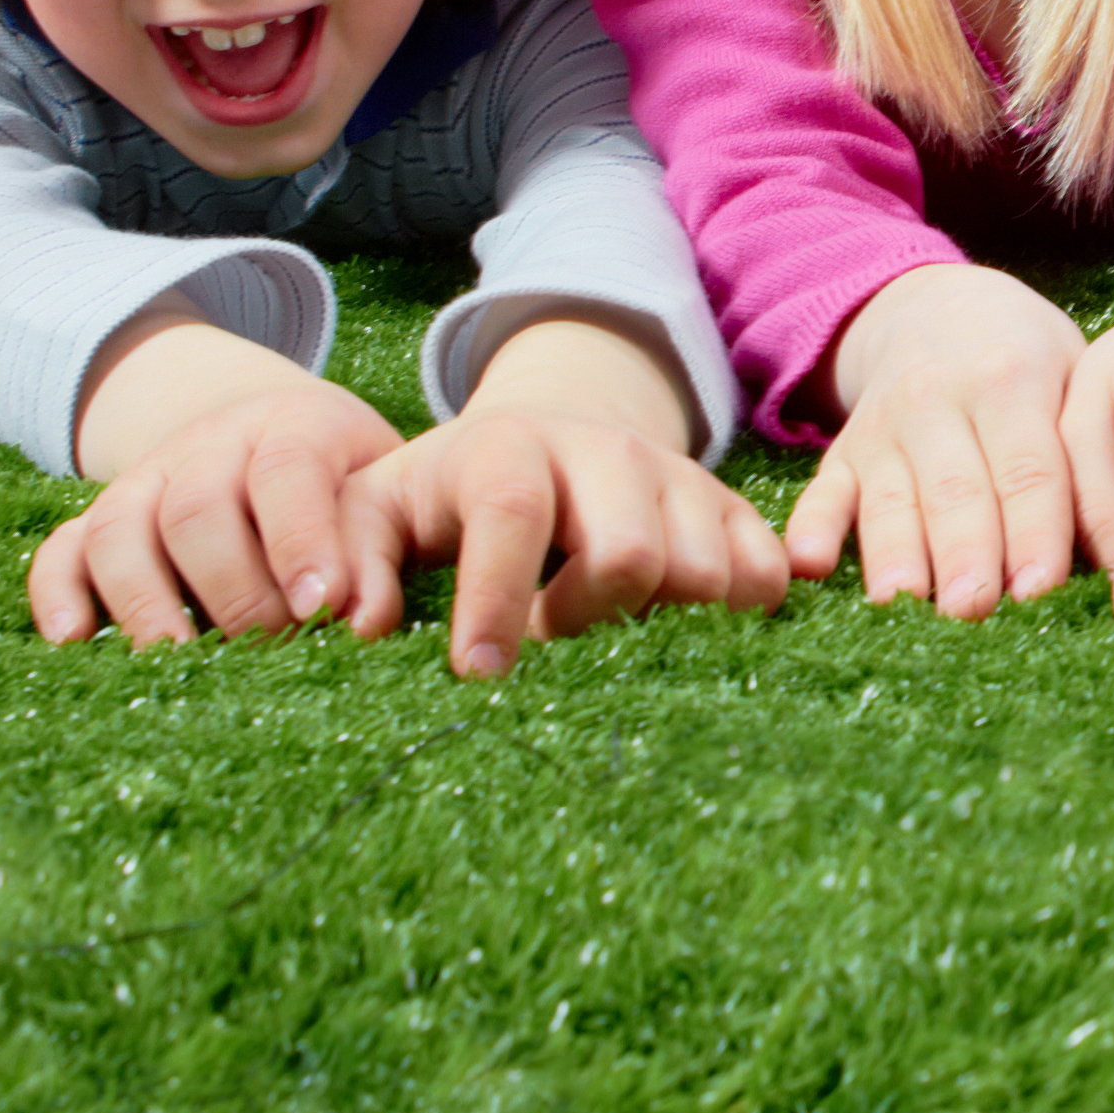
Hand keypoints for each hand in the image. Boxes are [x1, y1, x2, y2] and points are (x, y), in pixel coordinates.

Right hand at [33, 376, 404, 644]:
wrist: (277, 434)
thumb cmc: (349, 485)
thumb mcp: (381, 491)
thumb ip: (378, 546)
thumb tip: (365, 623)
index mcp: (293, 426)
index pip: (288, 469)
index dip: (301, 539)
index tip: (323, 607)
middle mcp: (210, 445)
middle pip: (198, 507)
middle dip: (233, 589)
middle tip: (271, 649)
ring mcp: (148, 479)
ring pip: (123, 526)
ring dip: (147, 601)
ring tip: (177, 662)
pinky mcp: (102, 522)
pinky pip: (62, 549)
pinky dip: (57, 593)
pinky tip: (73, 640)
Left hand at [350, 398, 792, 676]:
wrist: (546, 438)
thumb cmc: (447, 497)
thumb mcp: (376, 510)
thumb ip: (350, 558)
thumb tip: (357, 624)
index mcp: (507, 447)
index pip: (513, 515)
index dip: (498, 600)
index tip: (479, 674)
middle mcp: (603, 449)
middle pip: (630, 551)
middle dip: (588, 618)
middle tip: (551, 634)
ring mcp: (676, 475)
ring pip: (703, 570)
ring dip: (656, 626)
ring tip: (606, 627)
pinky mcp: (730, 508)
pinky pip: (763, 574)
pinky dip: (734, 614)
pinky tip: (680, 628)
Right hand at [795, 262, 1089, 615]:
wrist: (939, 308)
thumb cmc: (1029, 364)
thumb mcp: (1074, 378)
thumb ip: (1091, 459)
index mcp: (1010, 380)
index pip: (1028, 469)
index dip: (1035, 532)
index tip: (1042, 590)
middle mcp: (939, 400)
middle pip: (957, 492)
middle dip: (965, 554)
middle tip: (975, 610)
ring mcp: (884, 429)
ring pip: (891, 501)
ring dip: (896, 557)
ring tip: (903, 608)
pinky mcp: (843, 454)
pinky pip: (822, 492)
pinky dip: (812, 528)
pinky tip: (808, 565)